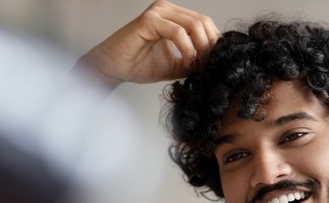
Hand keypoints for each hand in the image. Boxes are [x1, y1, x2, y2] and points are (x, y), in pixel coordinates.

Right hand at [78, 0, 219, 85]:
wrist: (113, 68)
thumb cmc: (139, 65)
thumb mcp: (175, 66)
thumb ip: (193, 61)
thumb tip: (214, 64)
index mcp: (174, 16)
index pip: (205, 23)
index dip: (214, 43)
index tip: (215, 63)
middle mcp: (167, 9)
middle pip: (203, 21)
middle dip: (210, 46)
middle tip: (209, 66)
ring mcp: (158, 12)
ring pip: (194, 25)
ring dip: (201, 48)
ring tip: (197, 66)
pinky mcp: (149, 20)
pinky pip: (178, 33)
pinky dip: (187, 50)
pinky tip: (186, 63)